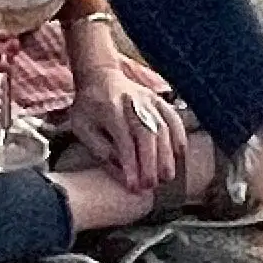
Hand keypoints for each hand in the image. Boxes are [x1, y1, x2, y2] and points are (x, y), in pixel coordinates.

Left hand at [62, 60, 185, 194]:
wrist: (100, 75)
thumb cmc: (89, 106)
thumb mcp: (83, 128)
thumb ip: (101, 151)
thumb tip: (123, 176)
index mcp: (110, 109)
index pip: (124, 140)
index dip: (131, 165)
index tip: (133, 186)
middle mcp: (132, 102)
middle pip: (147, 134)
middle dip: (151, 163)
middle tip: (151, 185)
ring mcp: (148, 99)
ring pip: (163, 128)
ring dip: (166, 155)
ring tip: (165, 177)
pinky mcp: (158, 99)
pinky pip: (173, 119)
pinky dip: (178, 137)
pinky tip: (179, 155)